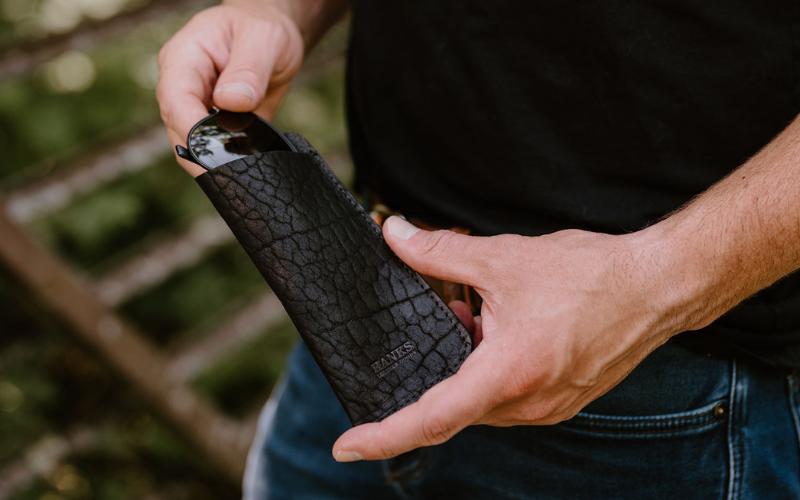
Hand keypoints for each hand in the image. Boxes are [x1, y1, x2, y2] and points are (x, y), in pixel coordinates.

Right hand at [156, 3, 303, 176]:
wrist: (274, 35)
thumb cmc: (263, 27)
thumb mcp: (263, 38)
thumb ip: (248, 69)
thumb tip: (231, 101)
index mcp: (184, 59)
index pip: (175, 99)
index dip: (190, 128)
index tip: (213, 149)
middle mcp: (184, 86)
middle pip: (178, 129)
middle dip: (201, 154)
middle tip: (231, 174)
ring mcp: (198, 108)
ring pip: (194, 145)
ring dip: (215, 161)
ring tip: (241, 175)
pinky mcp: (216, 125)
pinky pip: (216, 149)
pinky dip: (229, 161)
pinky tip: (247, 169)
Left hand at [332, 216, 692, 460]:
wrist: (659, 286)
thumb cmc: (590, 275)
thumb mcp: (503, 259)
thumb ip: (439, 253)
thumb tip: (394, 234)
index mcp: (509, 373)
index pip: (431, 419)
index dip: (383, 436)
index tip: (347, 446)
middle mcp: (528, 404)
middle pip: (452, 407)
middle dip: (431, 371)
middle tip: (436, 322)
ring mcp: (548, 408)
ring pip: (480, 401)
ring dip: (463, 366)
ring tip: (469, 314)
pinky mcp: (562, 401)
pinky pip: (507, 397)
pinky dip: (488, 369)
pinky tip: (493, 329)